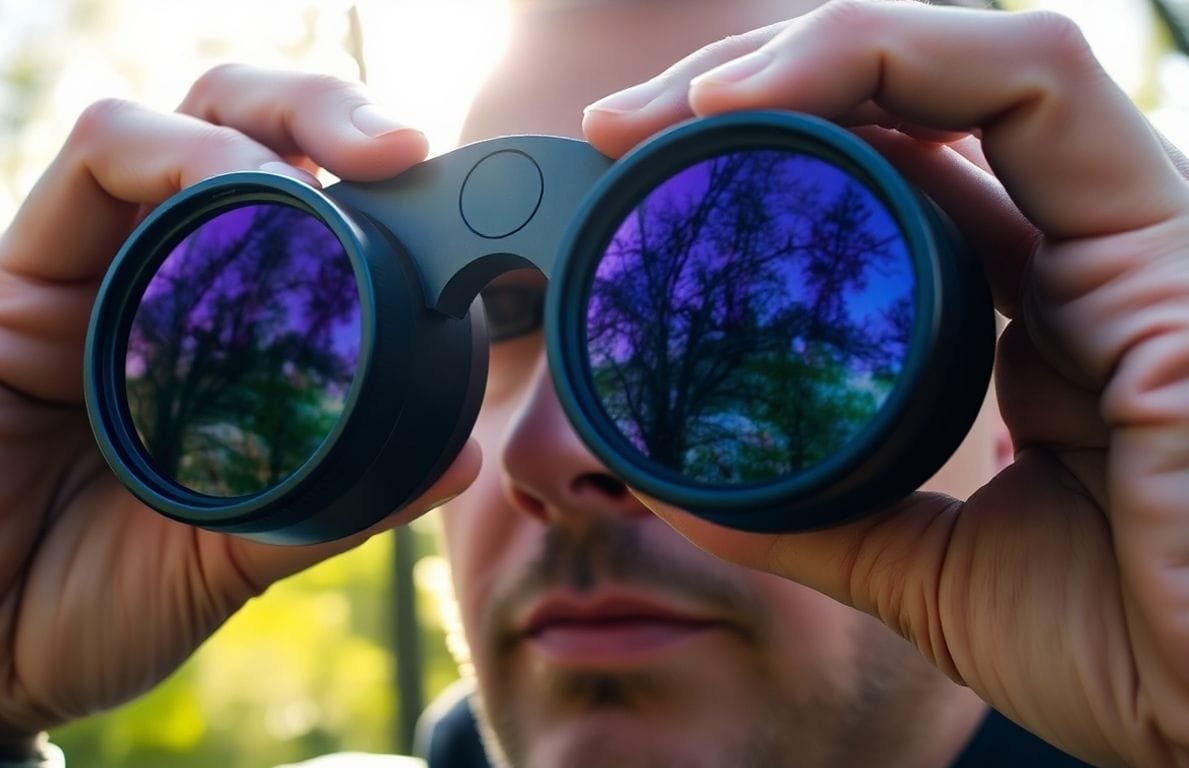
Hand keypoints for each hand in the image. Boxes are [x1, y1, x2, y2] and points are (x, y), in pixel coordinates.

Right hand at [0, 65, 480, 758]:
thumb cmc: (91, 605)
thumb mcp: (235, 556)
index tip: (435, 194)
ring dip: (255, 133)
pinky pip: (87, 171)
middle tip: (399, 149)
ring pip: (157, 130)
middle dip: (320, 110)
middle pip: (226, 131)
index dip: (360, 180)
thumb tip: (460, 459)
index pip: (278, 203)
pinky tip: (229, 198)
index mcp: (197, 333)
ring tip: (332, 176)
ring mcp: (65, 280)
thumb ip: (337, 507)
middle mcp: (131, 285)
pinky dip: (173, 164)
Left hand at [583, 2, 1188, 765]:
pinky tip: (754, 96)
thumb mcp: (931, 572)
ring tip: (679, 102)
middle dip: (760, 88)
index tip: (638, 180)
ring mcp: (1125, 231)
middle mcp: (1081, 253)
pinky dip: (884, 58)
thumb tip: (676, 488)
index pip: (899, 179)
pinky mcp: (1161, 231)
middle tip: (624, 127)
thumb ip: (820, 518)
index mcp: (1032, 322)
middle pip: (913, 106)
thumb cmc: (1133, 652)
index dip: (774, 154)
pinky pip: (1032, 79)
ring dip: (805, 57)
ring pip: (964, 62)